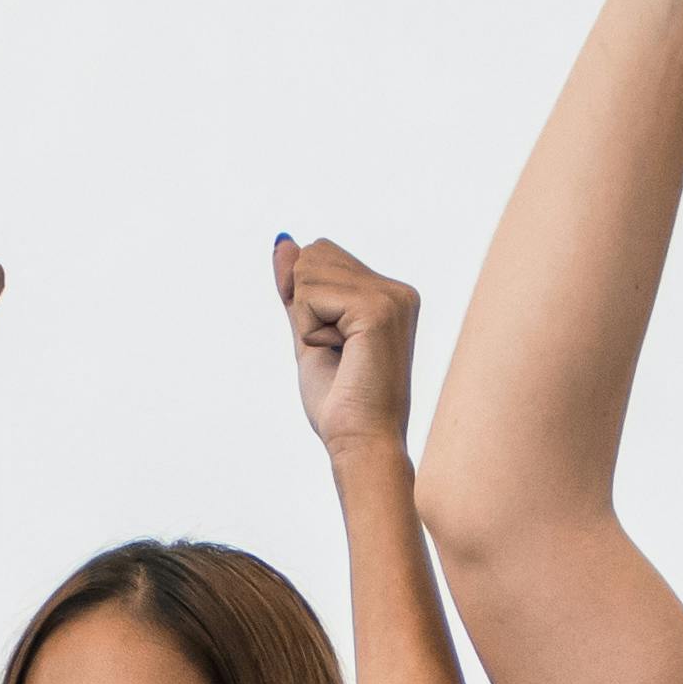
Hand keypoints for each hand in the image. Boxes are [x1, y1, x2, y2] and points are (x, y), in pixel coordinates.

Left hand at [278, 233, 419, 454]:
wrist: (360, 442)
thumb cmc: (340, 402)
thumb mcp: (308, 333)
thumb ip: (297, 289)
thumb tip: (284, 241)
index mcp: (390, 294)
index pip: (321, 254)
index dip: (304, 297)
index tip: (331, 342)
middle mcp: (398, 290)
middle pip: (315, 253)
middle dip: (305, 304)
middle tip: (335, 350)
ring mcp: (392, 296)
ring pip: (309, 270)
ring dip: (307, 319)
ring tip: (340, 354)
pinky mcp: (378, 308)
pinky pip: (311, 294)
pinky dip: (310, 328)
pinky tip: (341, 354)